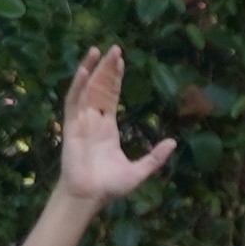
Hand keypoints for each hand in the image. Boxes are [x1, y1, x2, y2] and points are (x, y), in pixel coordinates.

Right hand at [51, 47, 175, 204]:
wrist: (90, 197)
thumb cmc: (110, 186)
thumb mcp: (140, 170)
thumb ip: (155, 157)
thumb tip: (173, 141)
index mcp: (108, 129)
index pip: (110, 97)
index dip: (115, 79)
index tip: (121, 62)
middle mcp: (93, 122)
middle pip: (99, 88)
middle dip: (106, 68)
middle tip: (115, 48)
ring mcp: (81, 122)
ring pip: (86, 89)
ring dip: (91, 69)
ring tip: (97, 50)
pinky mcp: (71, 127)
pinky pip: (73, 102)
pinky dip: (78, 85)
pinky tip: (84, 70)